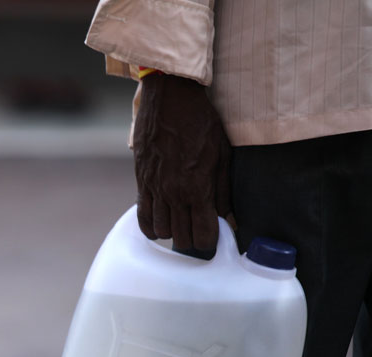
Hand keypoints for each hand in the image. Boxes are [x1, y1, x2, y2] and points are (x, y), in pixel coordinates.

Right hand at [133, 73, 234, 257]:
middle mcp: (174, 193)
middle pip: (181, 239)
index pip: (203, 235)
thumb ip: (224, 190)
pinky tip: (161, 223)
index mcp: (198, 187)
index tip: (214, 239)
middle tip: (199, 232)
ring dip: (172, 233)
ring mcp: (155, 188)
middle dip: (192, 240)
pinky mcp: (141, 181)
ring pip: (161, 232)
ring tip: (181, 224)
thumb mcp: (222, 154)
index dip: (210, 243)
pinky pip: (143, 217)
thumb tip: (230, 218)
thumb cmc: (201, 122)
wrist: (169, 98)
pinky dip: (152, 227)